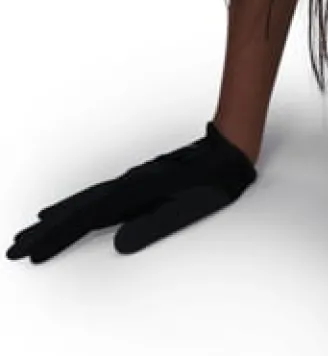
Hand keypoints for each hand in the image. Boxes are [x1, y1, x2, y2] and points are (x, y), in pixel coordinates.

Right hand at [6, 121, 256, 261]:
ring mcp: (133, 181)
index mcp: (137, 193)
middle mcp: (129, 184)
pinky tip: (72, 210)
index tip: (30, 253)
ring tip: (33, 229)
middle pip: (79, 209)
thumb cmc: (216, 181)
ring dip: (59, 217)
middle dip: (46, 230)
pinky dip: (79, 205)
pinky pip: (101, 196)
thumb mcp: (191, 209)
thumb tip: (117, 244)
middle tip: (15, 247)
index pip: (87, 220)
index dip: (57, 238)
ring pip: (87, 201)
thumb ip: (155, 227)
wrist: (231, 148)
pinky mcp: (140, 182)